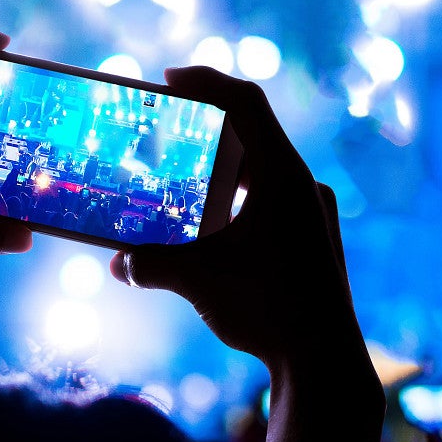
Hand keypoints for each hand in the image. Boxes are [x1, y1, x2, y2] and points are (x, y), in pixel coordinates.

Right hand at [111, 66, 382, 441]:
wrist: (324, 363)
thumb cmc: (266, 310)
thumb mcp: (197, 280)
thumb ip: (150, 263)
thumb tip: (117, 263)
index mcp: (284, 175)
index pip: (247, 102)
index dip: (206, 80)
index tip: (167, 78)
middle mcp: (305, 185)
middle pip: (255, 135)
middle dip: (208, 131)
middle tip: (167, 134)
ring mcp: (316, 214)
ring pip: (265, 173)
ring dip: (225, 172)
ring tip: (185, 185)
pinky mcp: (317, 240)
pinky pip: (275, 202)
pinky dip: (241, 203)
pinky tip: (215, 230)